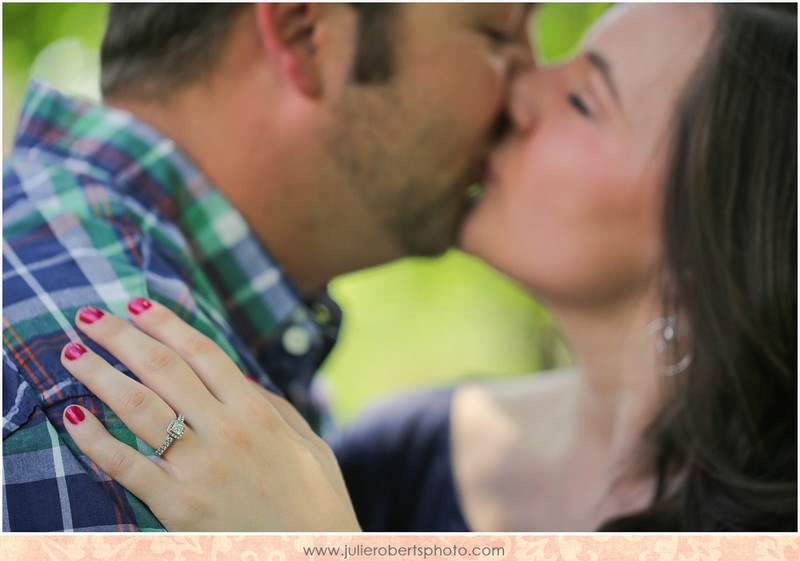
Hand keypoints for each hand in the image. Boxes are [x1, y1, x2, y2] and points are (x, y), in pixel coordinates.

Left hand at [60, 299, 360, 531]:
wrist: (314, 555)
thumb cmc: (315, 499)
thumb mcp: (307, 442)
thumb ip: (272, 406)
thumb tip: (240, 380)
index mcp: (256, 410)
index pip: (201, 351)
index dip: (165, 323)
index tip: (136, 305)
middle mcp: (225, 430)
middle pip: (162, 369)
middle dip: (120, 337)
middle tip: (88, 318)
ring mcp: (198, 468)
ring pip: (138, 407)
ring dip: (99, 375)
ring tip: (72, 354)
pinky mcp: (177, 506)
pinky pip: (126, 466)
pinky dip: (95, 441)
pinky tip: (74, 418)